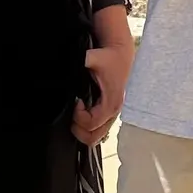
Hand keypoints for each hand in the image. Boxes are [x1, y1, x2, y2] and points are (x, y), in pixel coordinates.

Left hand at [74, 8, 136, 145]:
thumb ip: (84, 59)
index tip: (76, 102)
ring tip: (77, 113)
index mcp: (111, 103)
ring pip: (95, 136)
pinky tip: (82, 113)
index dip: (79, 116)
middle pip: (93, 137)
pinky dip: (87, 126)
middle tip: (73, 114)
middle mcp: (113, 112)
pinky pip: (98, 129)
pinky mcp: (109, 113)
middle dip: (79, 129)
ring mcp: (112, 115)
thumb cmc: (109, 58)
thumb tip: (73, 62)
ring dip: (83, 129)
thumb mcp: (94, 57)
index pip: (92, 124)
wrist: (120, 54)